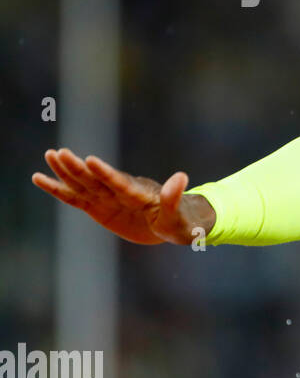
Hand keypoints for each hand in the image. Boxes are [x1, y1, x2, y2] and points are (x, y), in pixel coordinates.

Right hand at [32, 147, 213, 245]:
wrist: (176, 224)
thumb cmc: (182, 221)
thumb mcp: (179, 215)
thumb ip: (175, 197)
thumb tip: (182, 176)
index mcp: (139, 194)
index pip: (120, 182)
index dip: (106, 173)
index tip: (91, 160)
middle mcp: (120, 192)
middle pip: (96, 179)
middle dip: (78, 168)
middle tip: (60, 152)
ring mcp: (108, 199)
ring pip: (83, 184)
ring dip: (66, 171)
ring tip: (50, 155)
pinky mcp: (99, 208)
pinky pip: (75, 198)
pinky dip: (57, 189)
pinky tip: (39, 177)